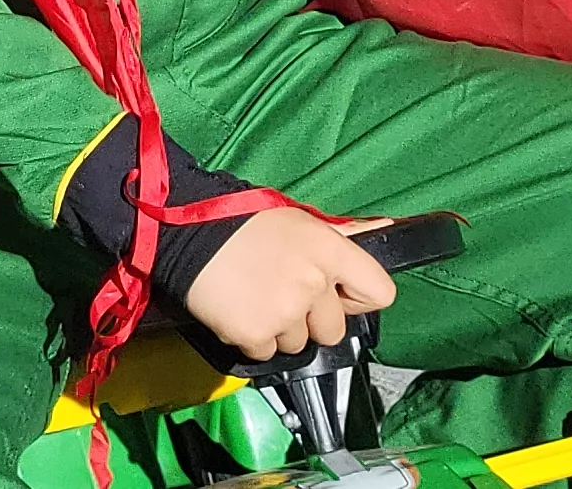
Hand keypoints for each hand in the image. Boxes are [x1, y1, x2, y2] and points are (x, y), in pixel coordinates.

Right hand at [184, 209, 400, 364]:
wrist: (185, 232)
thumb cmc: (241, 221)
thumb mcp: (298, 219)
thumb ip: (342, 235)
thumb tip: (386, 229)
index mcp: (329, 249)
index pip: (380, 293)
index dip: (358, 298)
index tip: (337, 294)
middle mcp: (313, 283)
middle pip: (334, 329)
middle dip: (310, 318)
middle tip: (281, 291)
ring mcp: (284, 312)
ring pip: (299, 344)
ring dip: (279, 329)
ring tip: (255, 295)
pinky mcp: (255, 335)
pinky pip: (267, 353)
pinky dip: (253, 338)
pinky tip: (239, 308)